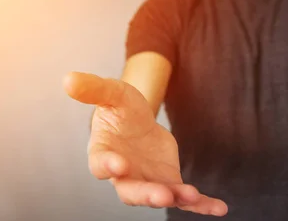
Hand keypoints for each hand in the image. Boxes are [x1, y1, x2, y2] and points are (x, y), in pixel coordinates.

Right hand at [63, 72, 227, 215]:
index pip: (101, 165)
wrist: (139, 120)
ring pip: (159, 196)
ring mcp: (148, 182)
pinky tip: (219, 208)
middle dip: (146, 195)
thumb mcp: (113, 93)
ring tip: (193, 196)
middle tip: (162, 195)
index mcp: (104, 154)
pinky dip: (201, 205)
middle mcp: (124, 175)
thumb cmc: (121, 109)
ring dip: (175, 198)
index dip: (108, 166)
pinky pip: (185, 199)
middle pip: (131, 191)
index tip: (118, 165)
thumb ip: (94, 89)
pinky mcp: (169, 183)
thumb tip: (68, 79)